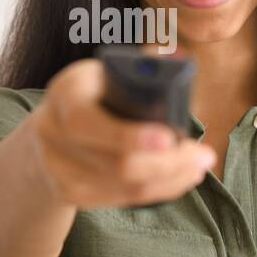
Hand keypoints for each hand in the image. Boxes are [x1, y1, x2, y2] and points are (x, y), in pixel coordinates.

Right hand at [30, 57, 215, 208]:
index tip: (170, 137)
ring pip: (126, 186)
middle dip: (169, 162)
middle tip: (205, 155)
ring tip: (199, 165)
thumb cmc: (96, 94)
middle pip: (117, 163)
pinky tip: (181, 177)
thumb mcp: (109, 71)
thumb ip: (143, 64)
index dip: (129, 135)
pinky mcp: (71, 194)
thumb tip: (178, 58)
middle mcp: (54, 133)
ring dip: (172, 178)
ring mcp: (59, 169)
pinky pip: (124, 198)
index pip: (88, 121)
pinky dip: (160, 189)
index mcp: (65, 93)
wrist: (51, 131)